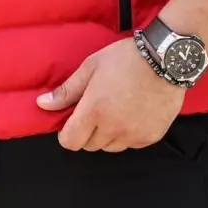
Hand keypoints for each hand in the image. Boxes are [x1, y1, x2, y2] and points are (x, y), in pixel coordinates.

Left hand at [36, 37, 184, 151]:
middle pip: (89, 146)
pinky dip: (128, 135)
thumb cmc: (124, 59)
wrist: (165, 59)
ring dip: (107, 135)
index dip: (67, 133)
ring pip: (110, 147)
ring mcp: (134, 135)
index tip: (72, 121)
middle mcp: (113, 128)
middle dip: (87, 132)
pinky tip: (133, 114)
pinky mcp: (151, 137)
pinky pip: (131, 144)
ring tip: (115, 111)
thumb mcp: (90, 68)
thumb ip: (66, 91)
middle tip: (96, 110)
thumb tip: (42, 104)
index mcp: (94, 111)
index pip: (70, 142)